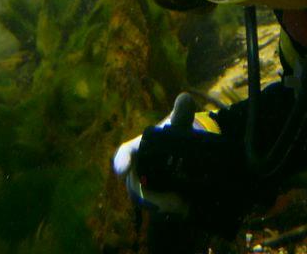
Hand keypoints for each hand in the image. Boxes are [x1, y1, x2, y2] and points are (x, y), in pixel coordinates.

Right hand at [114, 93, 247, 234]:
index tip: (121, 170)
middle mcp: (135, 171)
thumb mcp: (176, 125)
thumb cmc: (169, 138)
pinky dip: (172, 208)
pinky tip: (185, 204)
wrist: (173, 158)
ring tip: (182, 198)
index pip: (126, 154)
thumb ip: (181, 114)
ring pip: (152, 198)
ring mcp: (143, 189)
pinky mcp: (154, 203)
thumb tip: (186, 97)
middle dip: (153, 188)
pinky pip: (160, 208)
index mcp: (136, 150)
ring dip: (166, 200)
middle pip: (141, 183)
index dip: (122, 161)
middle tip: (171, 192)